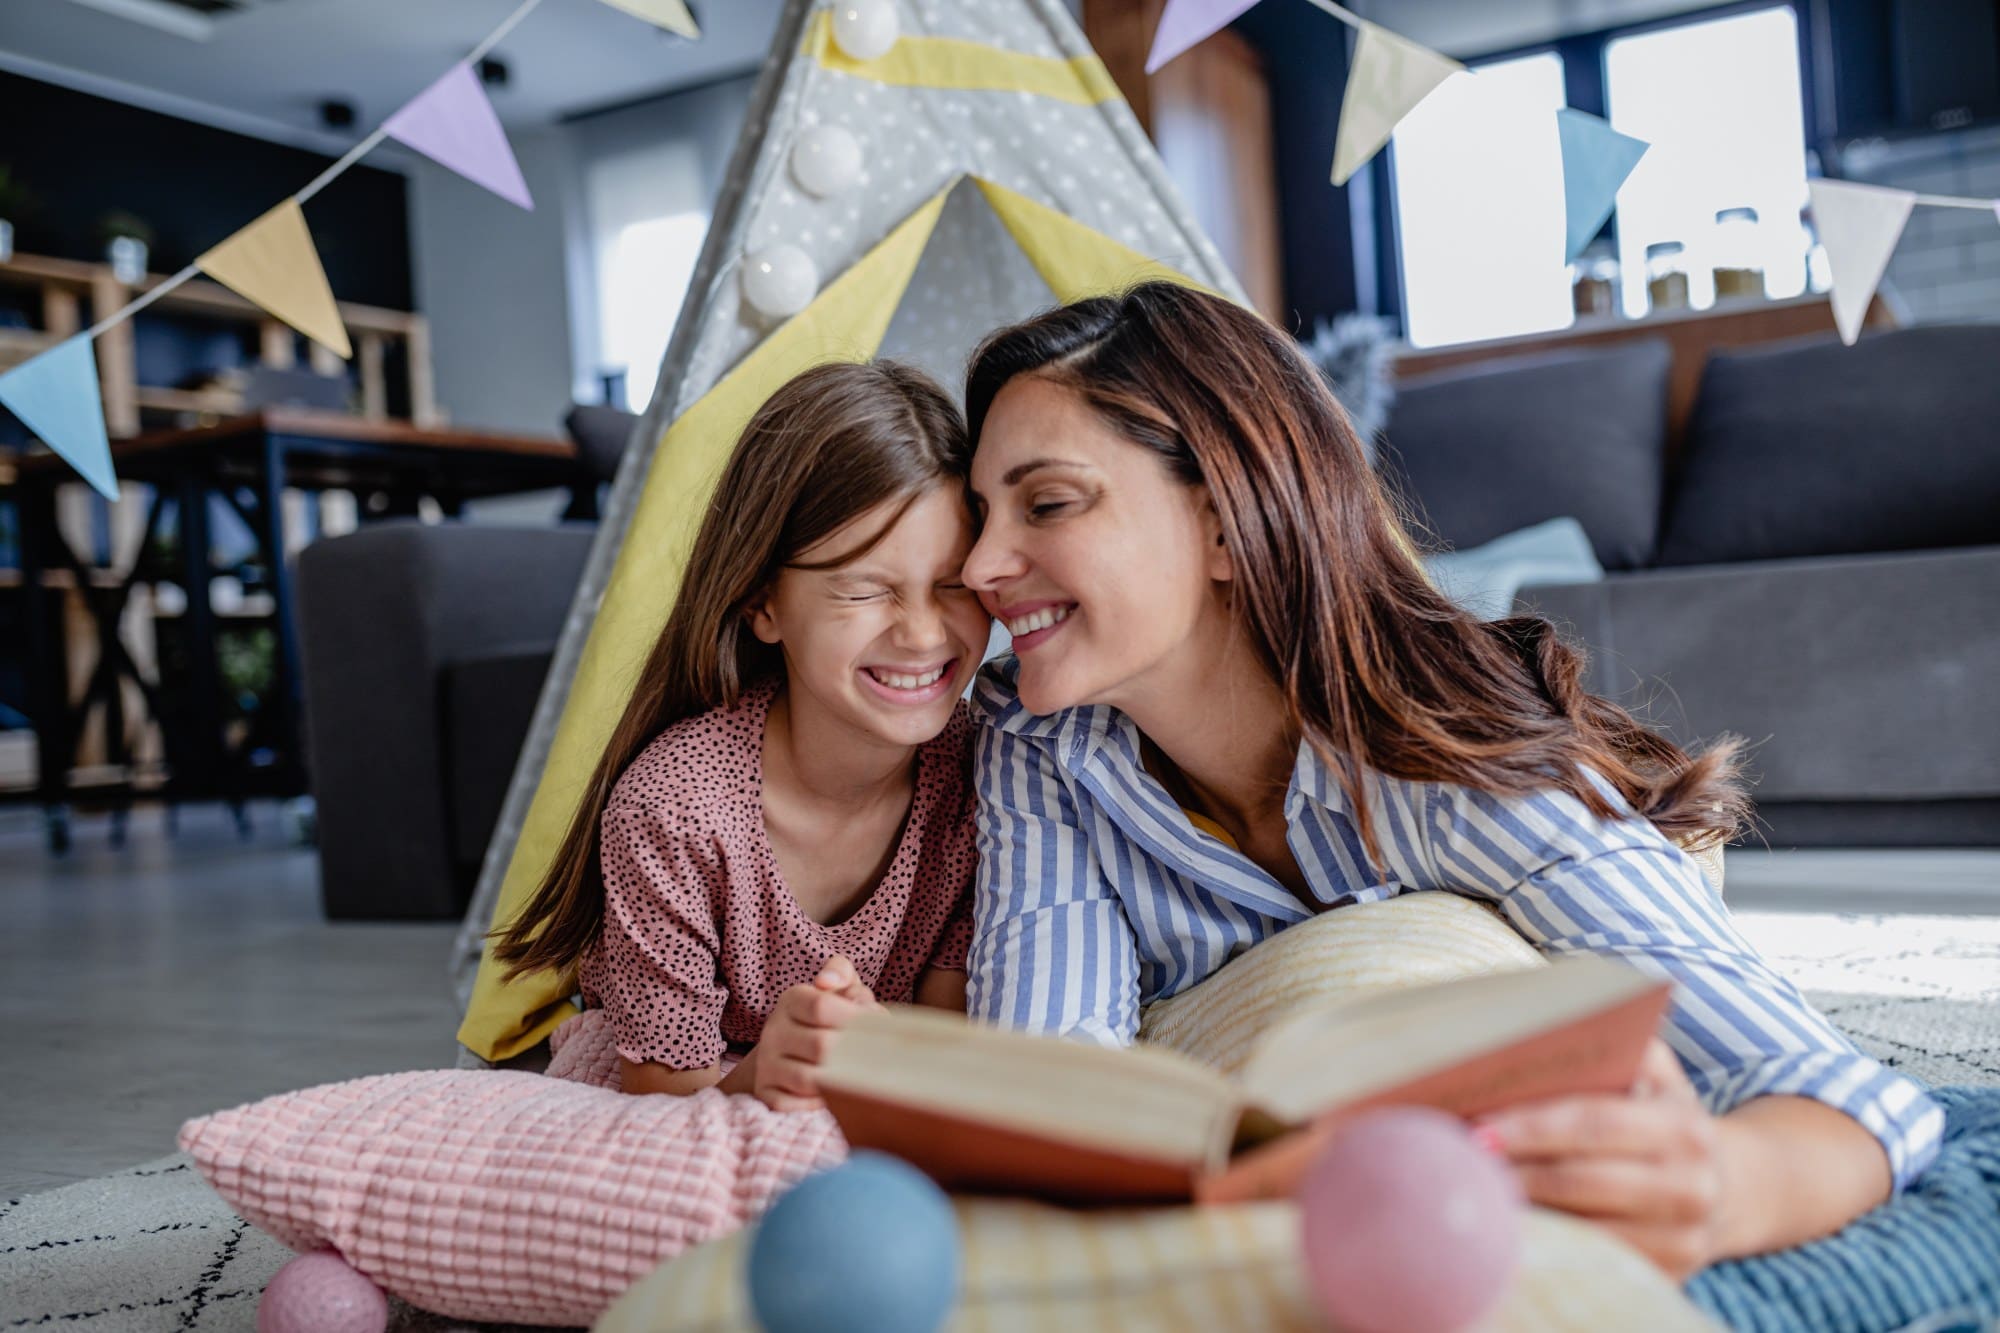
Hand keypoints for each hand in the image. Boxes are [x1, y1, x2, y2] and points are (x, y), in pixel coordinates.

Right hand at [749, 955, 875, 1112]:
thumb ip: (841, 973)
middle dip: (854, 1052)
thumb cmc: (828, 1017)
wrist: (790, 1050)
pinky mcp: (765, 1092)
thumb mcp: (838, 988)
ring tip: (857, 1075)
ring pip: (809, 1080)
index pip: (821, 1007)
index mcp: (791, 1000)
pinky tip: (832, 1095)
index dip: (854, 1018)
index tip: (875, 1025)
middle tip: (873, 1055)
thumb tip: (828, 982)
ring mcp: (766, 1063)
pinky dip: (817, 1105)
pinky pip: (793, 1105)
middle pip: (821, 1046)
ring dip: (840, 1080)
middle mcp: (773, 1030)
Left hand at [1474, 1039, 1729, 1280]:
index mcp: (1684, 1128)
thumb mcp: (1654, 1074)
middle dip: (1516, 1171)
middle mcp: (1692, 1188)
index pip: (1594, 1123)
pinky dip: (1548, 1243)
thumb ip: (1613, 1049)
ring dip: (1524, 1212)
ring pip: (1583, 1228)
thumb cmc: (1662, 1116)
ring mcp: (1682, 1241)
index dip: (1531, 1127)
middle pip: (1582, 1180)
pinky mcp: (1667, 1277)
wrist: (1724, 1186)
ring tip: (1473, 1193)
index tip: (1478, 1128)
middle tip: (1462, 1163)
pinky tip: (1508, 1227)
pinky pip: (1592, 1260)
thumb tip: (1533, 1040)